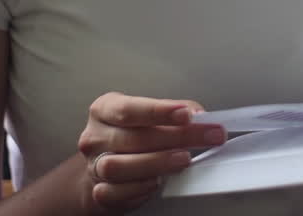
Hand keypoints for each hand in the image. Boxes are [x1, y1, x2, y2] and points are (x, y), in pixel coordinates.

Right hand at [76, 92, 226, 213]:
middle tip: (208, 136)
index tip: (187, 114)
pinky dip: (140, 188)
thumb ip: (175, 112)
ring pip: (120, 166)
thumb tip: (200, 116)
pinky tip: (158, 181)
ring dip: (157, 163)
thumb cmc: (130, 135)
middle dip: (176, 137)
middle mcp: (96, 137)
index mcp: (105, 110)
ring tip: (184, 159)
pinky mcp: (99, 191)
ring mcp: (94, 165)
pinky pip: (117, 192)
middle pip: (134, 138)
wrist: (103, 166)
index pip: (130, 109)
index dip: (159, 111)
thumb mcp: (148, 115)